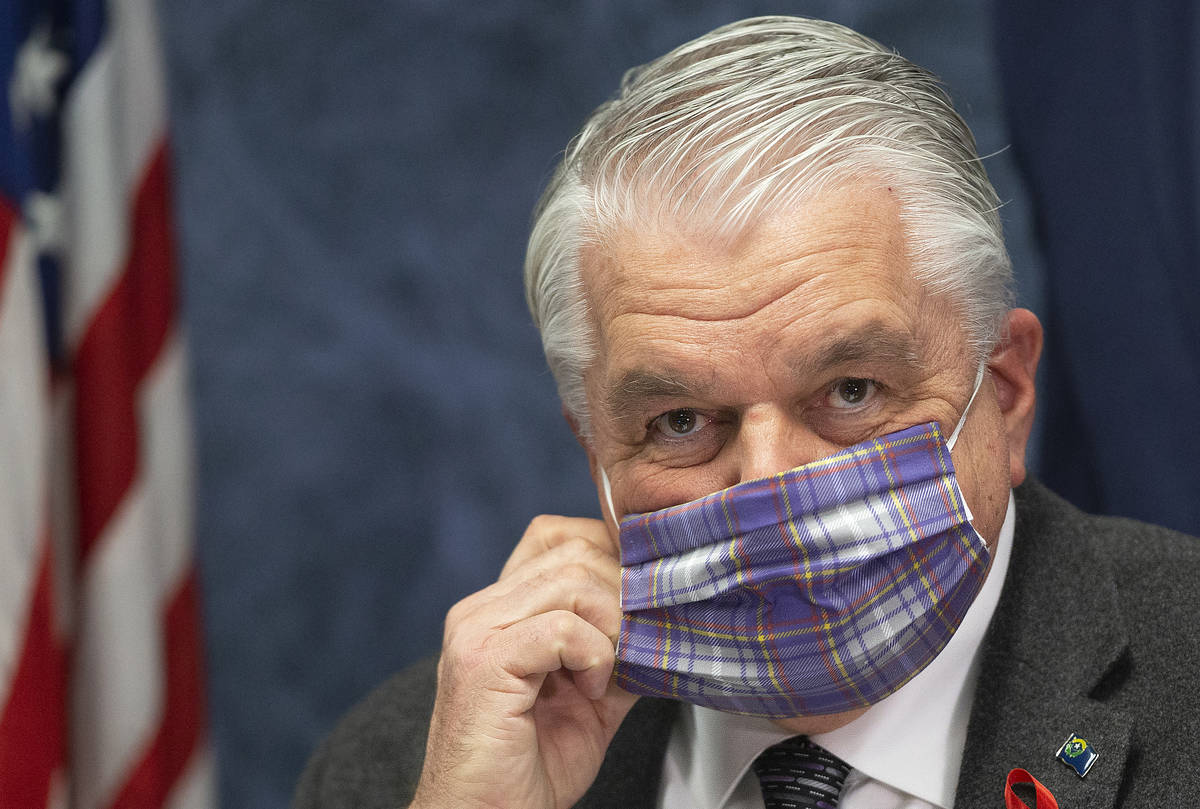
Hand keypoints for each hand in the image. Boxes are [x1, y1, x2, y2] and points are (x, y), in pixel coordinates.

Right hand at [410, 515, 636, 808]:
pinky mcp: (484, 661)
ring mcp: (476, 631)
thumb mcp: (590, 694)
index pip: (558, 536)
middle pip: (573, 551)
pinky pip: (562, 628)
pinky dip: (594, 656)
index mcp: (498, 609)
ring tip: (606, 675)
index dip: (609, 558)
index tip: (640, 601)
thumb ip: (615, 647)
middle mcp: (480, 610)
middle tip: (634, 644)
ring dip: (610, 629)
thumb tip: (661, 615)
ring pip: (572, 582)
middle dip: (621, 595)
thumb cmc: (528, 769)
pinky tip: (590, 691)